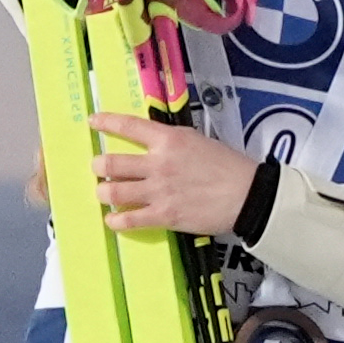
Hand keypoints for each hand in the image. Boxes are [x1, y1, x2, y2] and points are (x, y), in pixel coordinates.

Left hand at [87, 114, 254, 238]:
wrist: (249, 195)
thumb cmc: (229, 166)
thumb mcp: (200, 142)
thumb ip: (173, 142)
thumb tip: (153, 145)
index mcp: (169, 140)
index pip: (129, 126)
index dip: (106, 122)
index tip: (93, 122)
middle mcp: (158, 164)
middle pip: (109, 163)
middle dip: (98, 166)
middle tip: (101, 170)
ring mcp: (159, 191)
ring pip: (111, 192)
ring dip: (103, 192)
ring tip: (106, 193)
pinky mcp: (164, 215)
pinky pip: (127, 220)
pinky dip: (115, 221)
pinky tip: (113, 220)